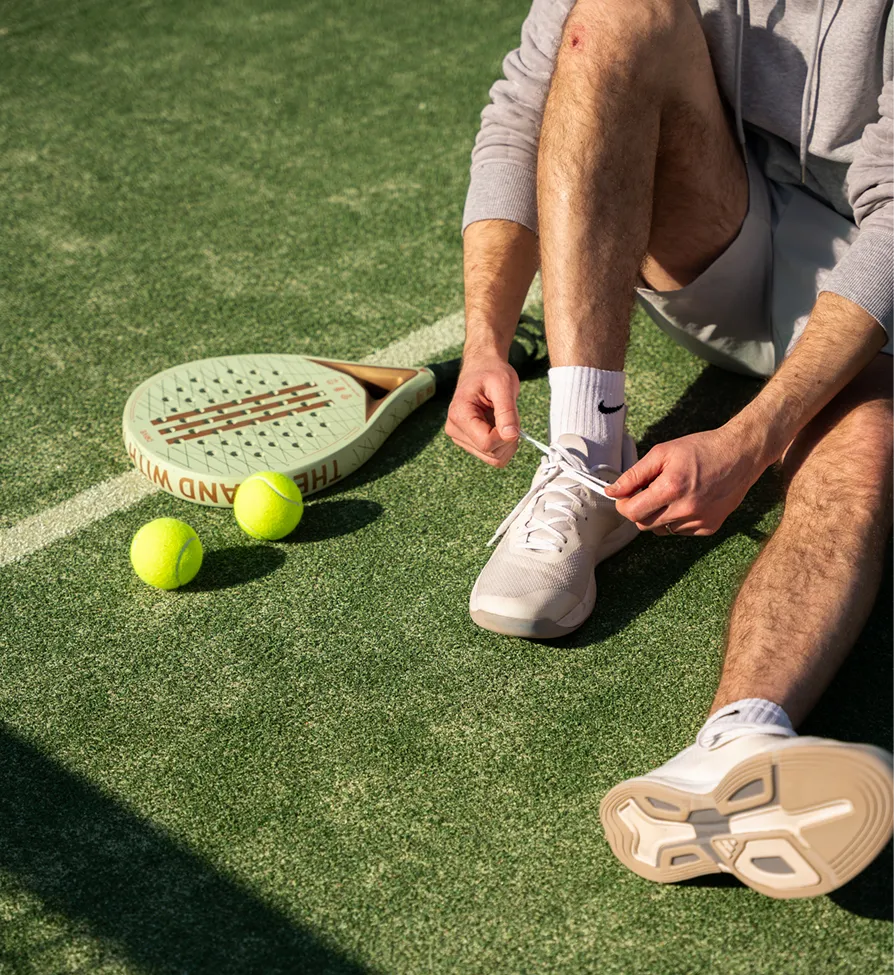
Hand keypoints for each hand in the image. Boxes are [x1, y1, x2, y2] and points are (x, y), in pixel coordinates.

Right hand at [445, 354, 519, 466]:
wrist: (482, 367)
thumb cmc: (491, 372)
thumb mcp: (503, 385)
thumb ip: (507, 411)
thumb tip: (511, 435)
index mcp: (459, 414)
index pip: (486, 443)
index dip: (505, 436)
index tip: (511, 419)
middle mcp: (454, 429)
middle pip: (490, 453)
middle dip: (508, 440)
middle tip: (510, 418)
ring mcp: (460, 437)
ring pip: (492, 458)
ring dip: (506, 443)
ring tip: (504, 420)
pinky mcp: (468, 441)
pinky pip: (491, 455)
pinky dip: (502, 444)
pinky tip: (499, 426)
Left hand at [604, 425, 763, 535]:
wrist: (741, 454)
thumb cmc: (701, 449)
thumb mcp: (663, 453)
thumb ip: (634, 475)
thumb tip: (612, 491)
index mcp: (671, 489)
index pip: (632, 513)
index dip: (623, 505)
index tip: (624, 496)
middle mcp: (686, 510)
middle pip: (644, 524)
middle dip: (639, 510)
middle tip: (648, 491)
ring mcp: (699, 521)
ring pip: (661, 530)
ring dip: (658, 515)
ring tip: (671, 493)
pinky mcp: (710, 527)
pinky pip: (680, 531)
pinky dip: (677, 519)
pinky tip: (687, 500)